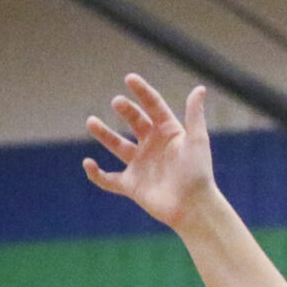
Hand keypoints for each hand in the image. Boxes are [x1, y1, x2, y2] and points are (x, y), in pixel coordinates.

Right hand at [83, 74, 216, 231]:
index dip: (142, 92)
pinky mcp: (132, 186)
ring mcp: (141, 165)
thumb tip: (199, 88)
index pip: (153, 107)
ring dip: (104, 134)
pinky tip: (88, 163)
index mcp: (169, 133)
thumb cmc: (198, 174)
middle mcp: (153, 146)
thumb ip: (194, 114)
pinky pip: (108, 179)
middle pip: (134, 122)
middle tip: (117, 102)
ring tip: (91, 121)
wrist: (194, 208)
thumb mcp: (197, 140)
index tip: (129, 78)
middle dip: (125, 110)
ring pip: (117, 145)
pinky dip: (96, 174)